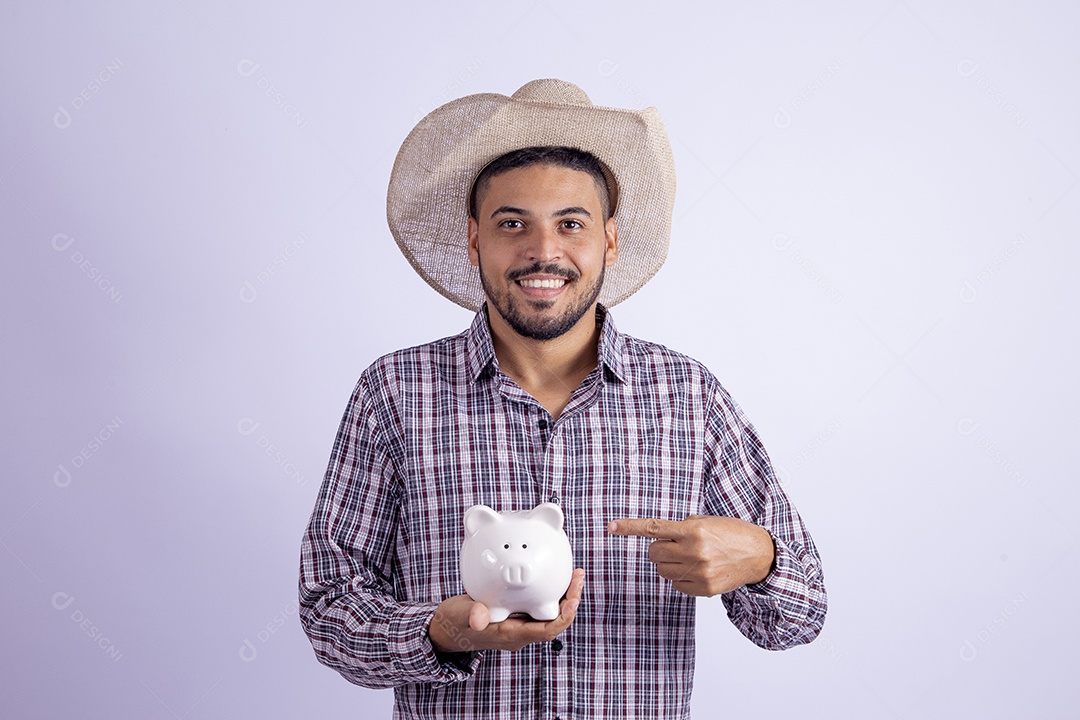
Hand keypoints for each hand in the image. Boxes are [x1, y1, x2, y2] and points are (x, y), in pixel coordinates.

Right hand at [429, 568, 584, 652]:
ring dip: (562, 595)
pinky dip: (547, 591)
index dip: (564, 615)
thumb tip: (479, 616)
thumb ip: (471, 616)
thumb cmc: (453, 624)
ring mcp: (518, 624)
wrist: (445, 631)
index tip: (573, 597)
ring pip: (548, 612)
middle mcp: (520, 632)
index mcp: (512, 635)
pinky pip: (537, 605)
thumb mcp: (459, 617)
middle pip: (555, 620)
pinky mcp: (514, 615)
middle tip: (577, 576)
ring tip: (572, 573)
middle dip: (570, 600)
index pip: (547, 630)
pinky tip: (549, 574)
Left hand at [607, 515, 773, 596]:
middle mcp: (695, 551)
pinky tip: (697, 570)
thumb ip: (683, 526)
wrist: (759, 555)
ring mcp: (699, 573)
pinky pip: (676, 585)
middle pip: (654, 553)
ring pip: (662, 570)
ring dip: (669, 563)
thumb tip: (660, 536)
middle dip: (659, 549)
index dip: (629, 527)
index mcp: (694, 530)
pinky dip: (681, 578)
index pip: (653, 528)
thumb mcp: (708, 521)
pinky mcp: (704, 589)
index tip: (611, 526)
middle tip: (675, 545)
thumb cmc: (732, 533)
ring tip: (689, 557)